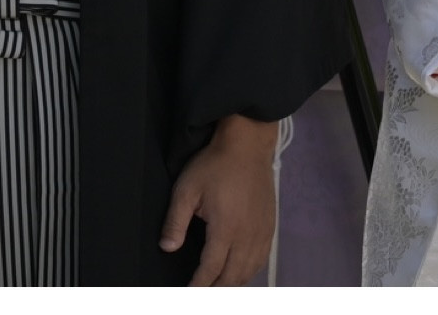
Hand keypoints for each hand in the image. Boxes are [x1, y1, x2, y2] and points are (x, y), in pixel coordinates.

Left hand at [159, 113, 278, 285]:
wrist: (248, 144)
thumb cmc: (215, 164)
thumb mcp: (187, 189)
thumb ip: (175, 221)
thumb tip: (167, 248)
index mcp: (226, 228)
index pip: (211, 269)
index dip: (198, 286)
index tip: (188, 293)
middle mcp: (247, 235)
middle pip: (232, 276)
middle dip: (216, 289)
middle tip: (202, 293)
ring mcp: (262, 231)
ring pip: (249, 271)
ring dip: (233, 283)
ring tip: (219, 287)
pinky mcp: (270, 225)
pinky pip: (262, 258)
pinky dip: (250, 271)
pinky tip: (241, 273)